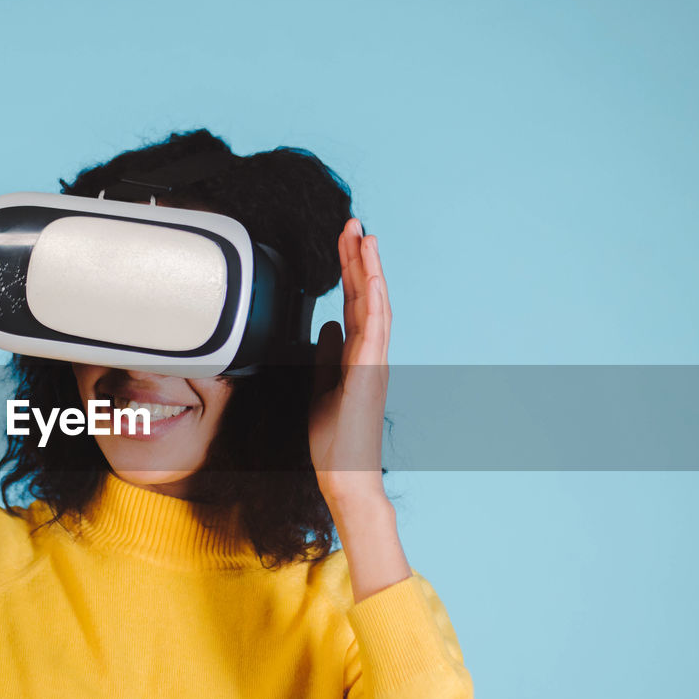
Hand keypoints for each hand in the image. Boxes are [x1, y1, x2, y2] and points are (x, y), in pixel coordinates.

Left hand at [309, 216, 391, 505]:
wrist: (344, 475)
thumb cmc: (336, 440)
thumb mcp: (322, 388)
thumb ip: (326, 356)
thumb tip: (328, 326)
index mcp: (358, 356)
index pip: (354, 303)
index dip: (349, 271)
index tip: (344, 241)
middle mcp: (370, 354)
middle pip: (366, 296)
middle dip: (358, 258)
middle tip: (352, 223)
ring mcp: (374, 362)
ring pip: (375, 304)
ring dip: (369, 269)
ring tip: (364, 236)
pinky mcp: (371, 373)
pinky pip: (376, 329)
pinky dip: (375, 299)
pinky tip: (372, 275)